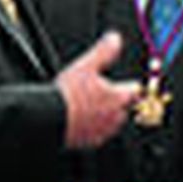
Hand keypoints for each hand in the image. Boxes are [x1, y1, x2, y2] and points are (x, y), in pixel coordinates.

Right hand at [56, 32, 139, 148]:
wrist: (47, 120)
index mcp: (119, 97)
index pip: (134, 90)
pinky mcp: (90, 143)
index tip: (125, 83)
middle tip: (98, 95)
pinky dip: (91, 129)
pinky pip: (96, 135)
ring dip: (103, 116)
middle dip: (115, 102)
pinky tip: (78, 121)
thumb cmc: (66, 95)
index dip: (129, 85)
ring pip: (111, 123)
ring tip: (86, 108)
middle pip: (124, 108)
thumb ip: (104, 52)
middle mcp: (116, 117)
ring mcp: (104, 131)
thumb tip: (115, 39)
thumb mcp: (86, 66)